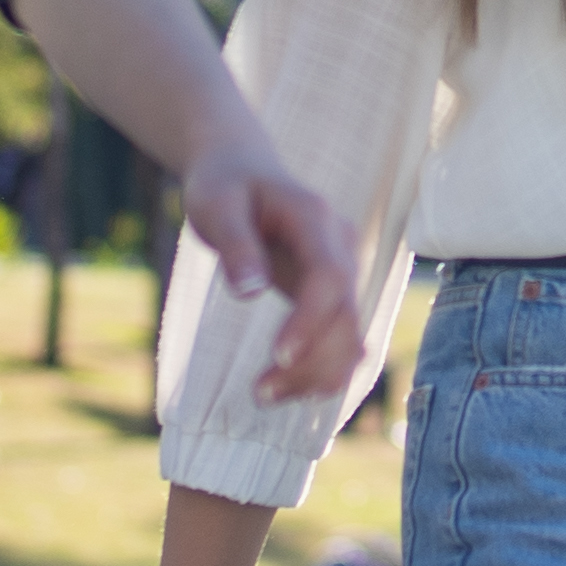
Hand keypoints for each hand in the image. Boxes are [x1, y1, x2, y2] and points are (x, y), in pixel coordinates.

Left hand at [178, 138, 370, 400]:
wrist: (242, 170)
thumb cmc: (224, 185)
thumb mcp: (216, 206)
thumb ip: (235, 245)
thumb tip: (249, 293)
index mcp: (315, 219)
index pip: (330, 276)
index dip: (312, 319)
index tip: (279, 356)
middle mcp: (340, 246)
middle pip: (346, 313)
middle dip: (312, 360)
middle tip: (260, 392)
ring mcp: (341, 270)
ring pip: (349, 333)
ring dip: (318, 372)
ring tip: (264, 395)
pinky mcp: (331, 292)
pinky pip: (339, 336)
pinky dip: (320, 367)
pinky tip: (284, 388)